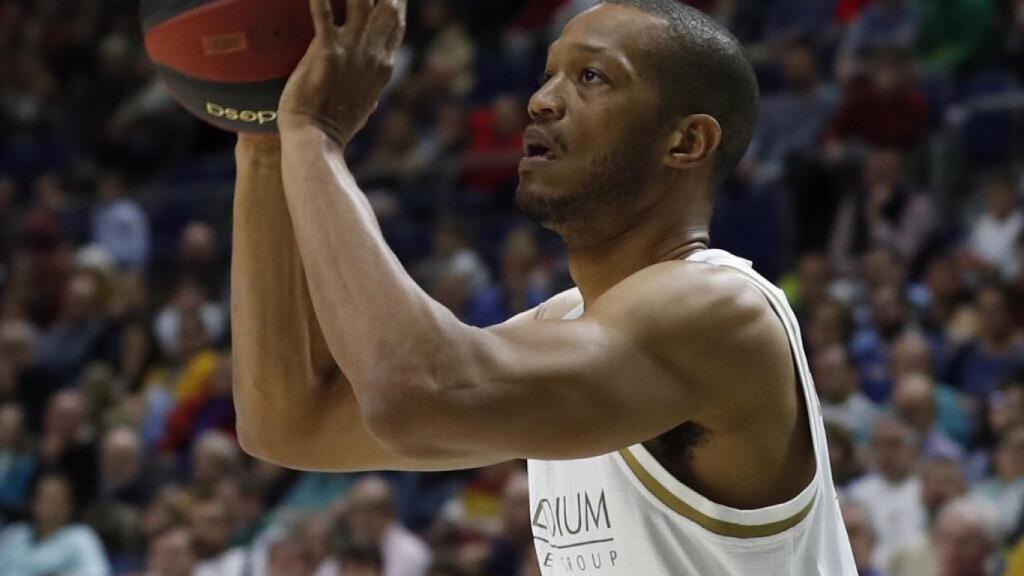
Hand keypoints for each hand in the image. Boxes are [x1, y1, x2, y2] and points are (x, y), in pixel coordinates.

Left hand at [278, 0, 406, 146]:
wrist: (317, 141)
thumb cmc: (334, 126)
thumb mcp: (363, 102)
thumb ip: (369, 80)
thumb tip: (374, 75)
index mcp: (383, 66)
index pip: (396, 24)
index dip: (398, 1)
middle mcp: (373, 55)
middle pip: (388, 7)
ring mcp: (352, 53)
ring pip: (362, 3)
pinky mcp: (326, 54)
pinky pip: (324, 15)